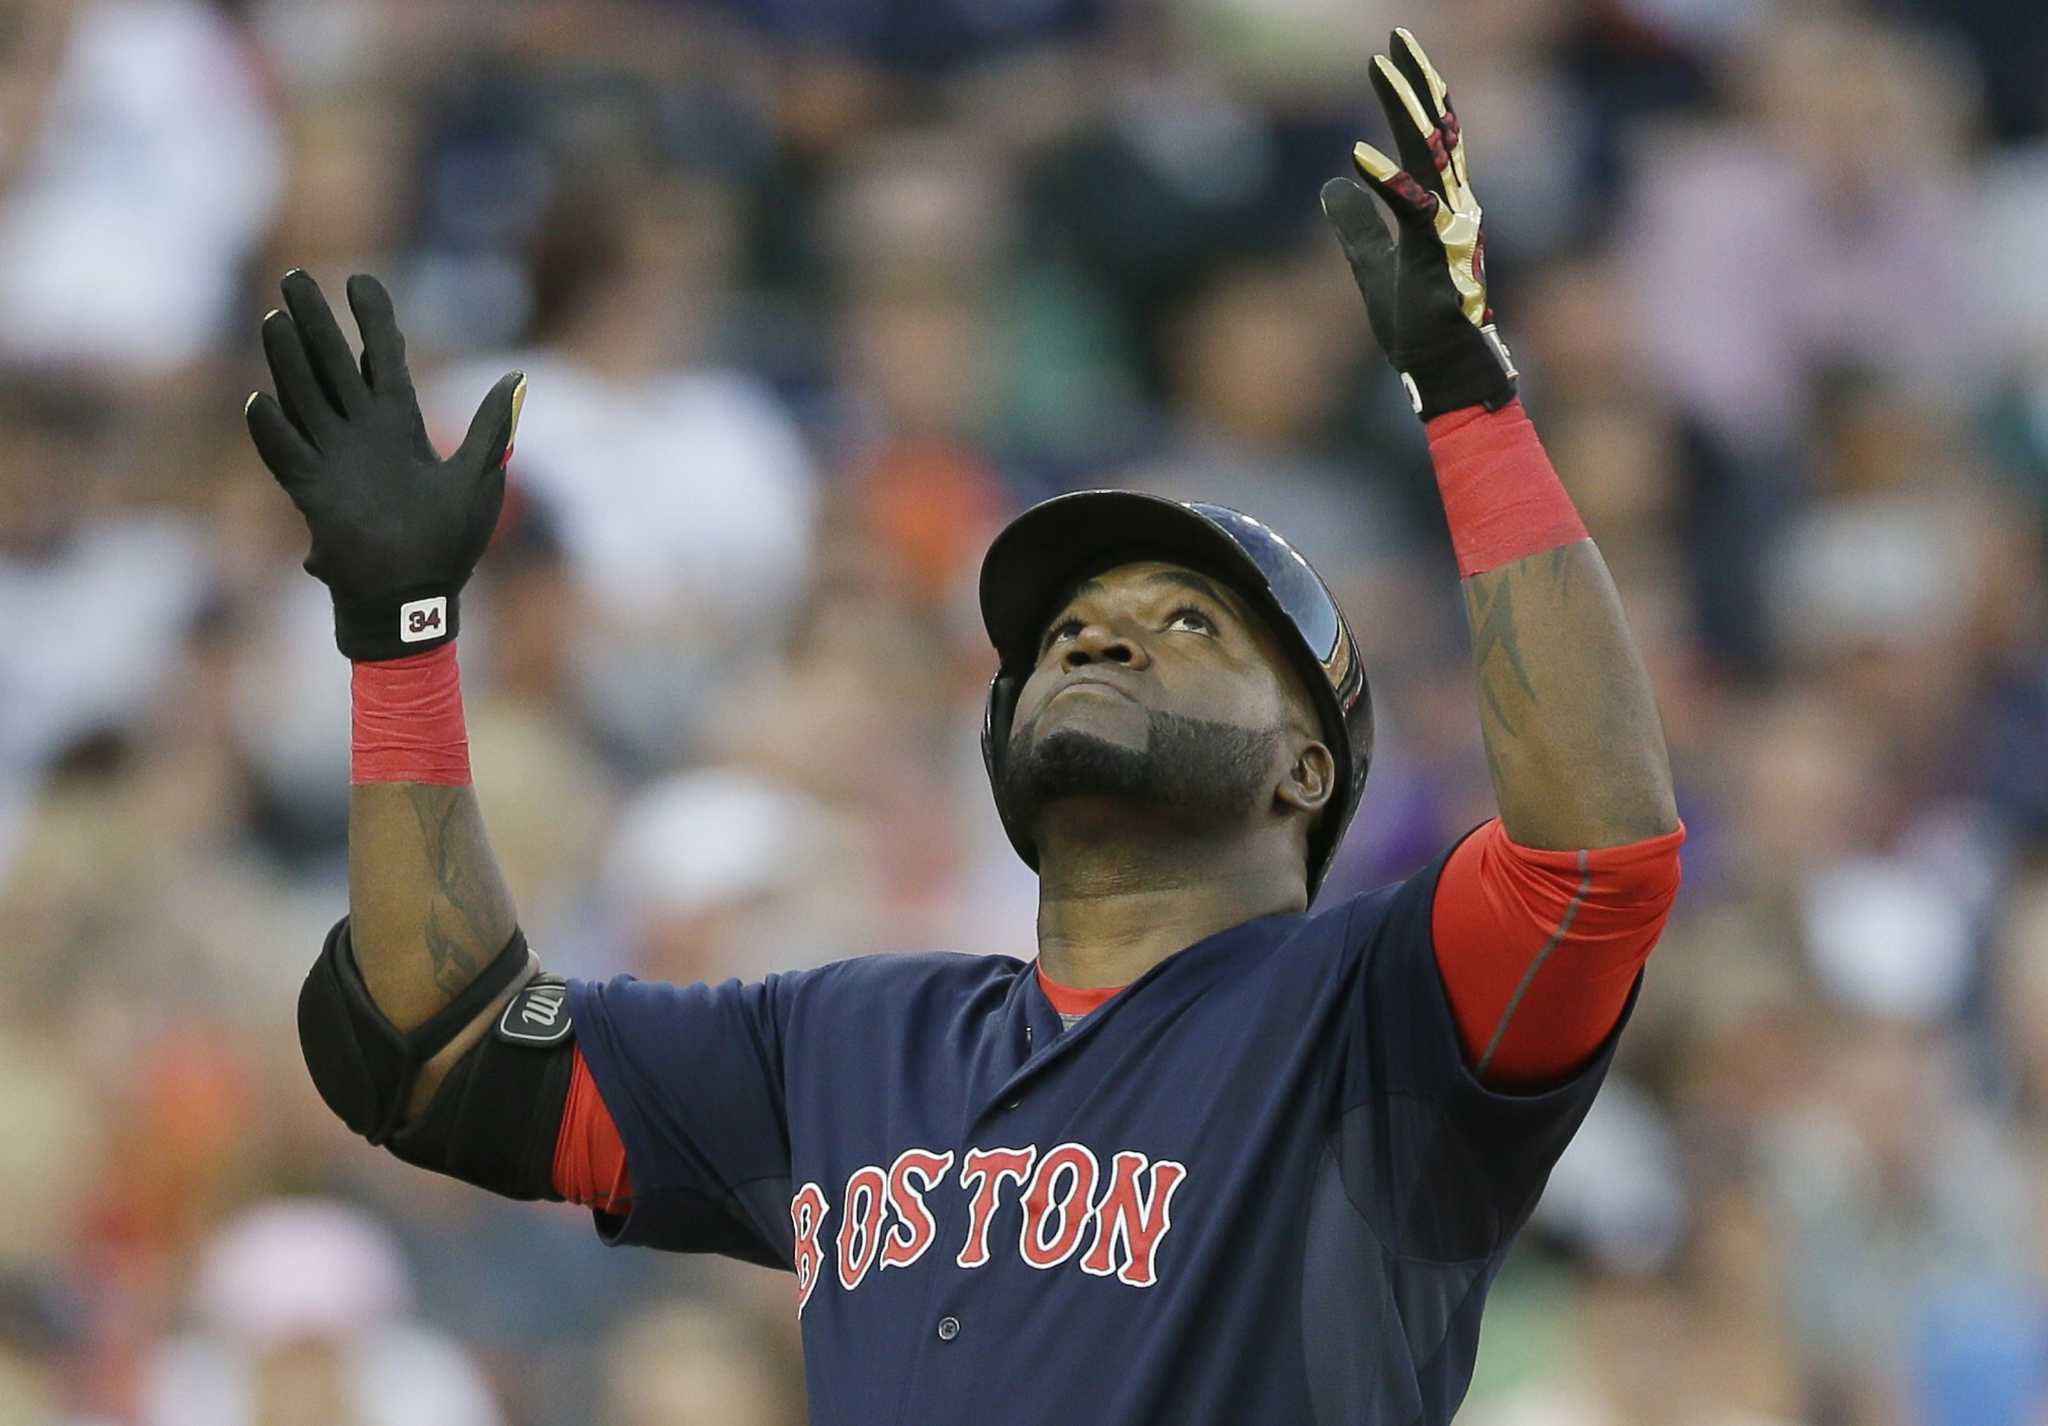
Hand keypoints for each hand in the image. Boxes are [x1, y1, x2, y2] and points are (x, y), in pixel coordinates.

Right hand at [245, 270, 524, 660]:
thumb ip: (491, 426)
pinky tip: (258, 401)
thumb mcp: (479, 478)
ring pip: (305, 398)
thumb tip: (516, 377)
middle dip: (316, 322)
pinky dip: (274, 433)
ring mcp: (335, 461)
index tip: (360, 279)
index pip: (382, 359)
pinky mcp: (317, 496)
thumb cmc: (449, 545)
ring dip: (289, 361)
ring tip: (274, 319)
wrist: (418, 599)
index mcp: (400, 426)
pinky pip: (290, 458)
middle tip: (295, 276)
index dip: (372, 320)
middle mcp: (361, 435)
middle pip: (333, 365)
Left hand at [1320, 28, 1516, 420]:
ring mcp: (1451, 230)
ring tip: (1380, 68)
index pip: (1430, 138)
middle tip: (1396, 36)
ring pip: (1431, 156)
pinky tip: (1356, 156)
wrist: (1441, 376)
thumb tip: (1332, 186)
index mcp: (1441, 208)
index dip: (1413, 94)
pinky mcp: (1437, 259)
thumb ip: (1356, 227)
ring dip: (1404, 110)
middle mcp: (1455, 209)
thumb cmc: (1418, 330)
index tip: (1392, 55)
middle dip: (1416, 81)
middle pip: (1437, 130)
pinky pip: (1412, 210)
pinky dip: (1386, 181)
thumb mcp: (1373, 269)